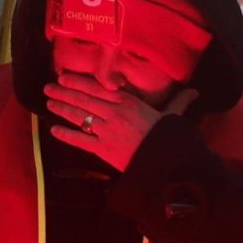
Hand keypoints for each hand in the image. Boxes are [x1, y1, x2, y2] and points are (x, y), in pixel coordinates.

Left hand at [45, 76, 193, 171]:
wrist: (167, 165)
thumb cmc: (169, 139)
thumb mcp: (172, 117)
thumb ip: (178, 103)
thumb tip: (194, 92)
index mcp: (128, 102)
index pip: (97, 88)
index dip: (78, 82)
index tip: (64, 77)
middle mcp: (114, 113)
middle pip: (84, 99)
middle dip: (63, 92)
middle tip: (48, 88)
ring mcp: (107, 131)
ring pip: (79, 116)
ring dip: (61, 109)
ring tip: (48, 103)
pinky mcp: (103, 149)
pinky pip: (80, 140)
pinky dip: (66, 135)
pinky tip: (54, 130)